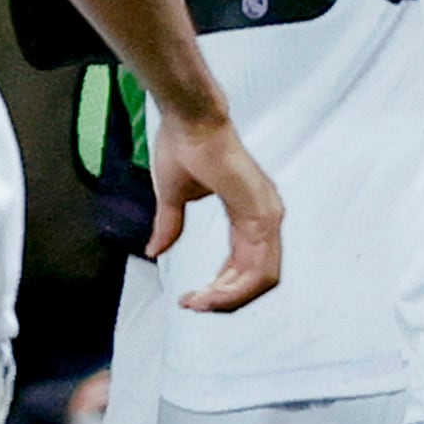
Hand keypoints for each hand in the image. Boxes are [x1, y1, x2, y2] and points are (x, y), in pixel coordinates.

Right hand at [146, 102, 284, 313]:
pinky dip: (235, 288)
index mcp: (250, 212)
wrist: (189, 118)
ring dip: (229, 299)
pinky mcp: (263, 215)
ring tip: (198, 303)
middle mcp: (266, 217)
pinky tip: (210, 294)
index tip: (191, 296)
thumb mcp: (174, 196)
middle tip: (193, 305)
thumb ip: (170, 226)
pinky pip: (259, 268)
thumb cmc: (183, 145)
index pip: (245, 264)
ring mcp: (269, 216)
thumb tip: (154, 250)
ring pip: (262, 279)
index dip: (221, 286)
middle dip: (225, 298)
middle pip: (257, 278)